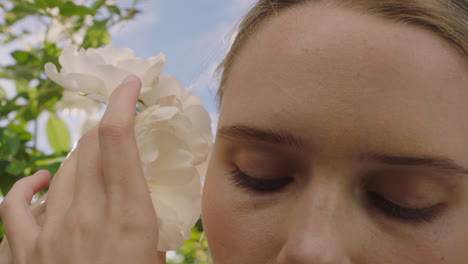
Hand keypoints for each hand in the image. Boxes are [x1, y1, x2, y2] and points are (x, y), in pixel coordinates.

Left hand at [0, 76, 165, 263]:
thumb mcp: (156, 260)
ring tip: (91, 165)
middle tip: (117, 128)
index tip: (129, 84)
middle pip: (89, 145)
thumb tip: (146, 207)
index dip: (122, 102)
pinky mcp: (23, 251)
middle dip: (106, 128)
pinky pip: (14, 203)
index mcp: (129, 216)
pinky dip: (27, 186)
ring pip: (60, 169)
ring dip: (79, 158)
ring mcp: (50, 231)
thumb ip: (153, 230)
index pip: (119, 138)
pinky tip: (40, 182)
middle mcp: (87, 214)